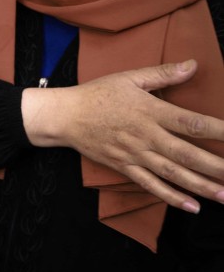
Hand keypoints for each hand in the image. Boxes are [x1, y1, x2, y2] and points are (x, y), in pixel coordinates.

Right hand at [22, 60, 223, 212]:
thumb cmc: (97, 94)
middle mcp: (146, 136)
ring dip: (201, 186)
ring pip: (173, 174)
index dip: (219, 131)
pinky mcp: (124, 167)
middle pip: (187, 154)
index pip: (191, 123)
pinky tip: (192, 206)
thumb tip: (193, 65)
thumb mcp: (129, 77)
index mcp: (150, 111)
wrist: (64, 116)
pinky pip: (151, 185)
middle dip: (216, 167)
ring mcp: (135, 155)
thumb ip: (163, 74)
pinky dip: (172, 197)